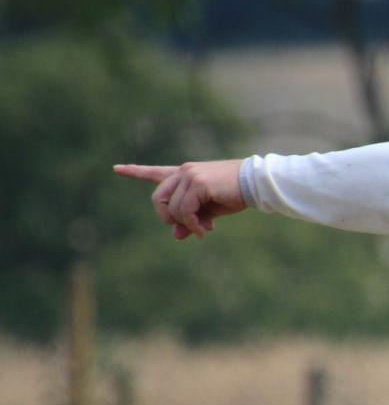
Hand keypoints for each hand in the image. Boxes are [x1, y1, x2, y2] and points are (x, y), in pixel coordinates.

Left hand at [114, 160, 247, 239]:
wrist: (256, 184)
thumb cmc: (236, 195)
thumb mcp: (209, 211)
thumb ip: (191, 220)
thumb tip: (177, 235)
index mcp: (186, 174)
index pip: (155, 172)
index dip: (135, 172)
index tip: (116, 169)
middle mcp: (184, 172)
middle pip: (157, 198)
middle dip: (168, 217)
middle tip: (188, 228)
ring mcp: (189, 175)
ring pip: (172, 208)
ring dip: (187, 224)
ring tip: (206, 229)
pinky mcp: (197, 183)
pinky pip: (184, 210)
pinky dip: (193, 223)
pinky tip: (207, 228)